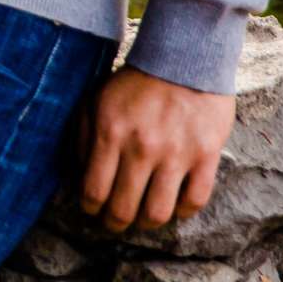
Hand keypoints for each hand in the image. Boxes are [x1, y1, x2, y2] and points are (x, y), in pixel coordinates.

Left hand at [77, 66, 234, 231]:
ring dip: (147, 223)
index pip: (94, 190)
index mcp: (110, 133)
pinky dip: (182, 212)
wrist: (185, 58)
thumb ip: (82, 137)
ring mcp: (176, 154)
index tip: (91, 209)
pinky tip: (174, 206)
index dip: (90, 208)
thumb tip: (75, 177)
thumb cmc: (135, 82)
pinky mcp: (206, 155)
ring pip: (158, 213)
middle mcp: (142, 148)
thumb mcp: (96, 100)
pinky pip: (194, 201)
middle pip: (124, 209)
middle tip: (114, 223)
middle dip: (114, 223)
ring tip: (143, 218)